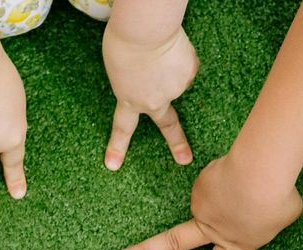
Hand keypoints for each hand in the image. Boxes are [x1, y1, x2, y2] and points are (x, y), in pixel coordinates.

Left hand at [102, 25, 197, 169]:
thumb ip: (132, 81)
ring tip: (161, 51)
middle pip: (168, 125)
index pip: (122, 128)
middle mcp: (153, 102)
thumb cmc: (124, 43)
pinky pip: (187, 64)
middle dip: (177, 143)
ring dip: (171, 66)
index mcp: (129, 100)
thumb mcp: (118, 68)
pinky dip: (182, 55)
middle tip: (184, 160)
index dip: (117, 147)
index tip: (113, 166)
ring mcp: (174, 90)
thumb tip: (151, 80)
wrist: (145, 31)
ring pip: (176, 78)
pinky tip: (173, 48)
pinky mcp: (189, 74)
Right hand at [117, 153, 302, 249]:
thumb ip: (264, 220)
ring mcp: (202, 206)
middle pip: (172, 243)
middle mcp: (212, 229)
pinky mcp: (201, 183)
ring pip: (215, 197)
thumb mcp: (283, 218)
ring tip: (256, 181)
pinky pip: (219, 177)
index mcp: (235, 245)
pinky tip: (246, 169)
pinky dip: (232, 173)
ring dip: (232, 188)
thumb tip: (248, 209)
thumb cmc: (279, 197)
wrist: (261, 171)